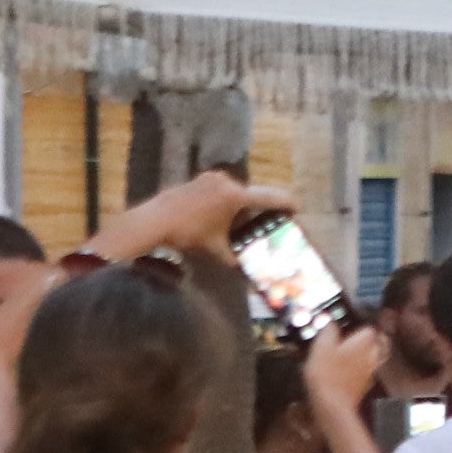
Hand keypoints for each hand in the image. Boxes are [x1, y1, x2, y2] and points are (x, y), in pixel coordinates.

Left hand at [108, 169, 295, 265]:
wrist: (154, 221)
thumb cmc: (188, 234)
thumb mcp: (216, 249)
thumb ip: (235, 259)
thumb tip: (246, 274)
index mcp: (235, 197)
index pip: (269, 198)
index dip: (286, 203)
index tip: (297, 207)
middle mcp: (226, 181)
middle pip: (251, 195)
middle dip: (258, 210)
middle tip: (264, 224)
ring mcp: (211, 178)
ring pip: (235, 193)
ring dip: (240, 207)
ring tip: (237, 225)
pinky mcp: (199, 180)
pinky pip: (221, 190)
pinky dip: (225, 202)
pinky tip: (217, 218)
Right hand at [302, 321, 389, 422]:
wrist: (332, 405)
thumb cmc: (328, 374)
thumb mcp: (321, 345)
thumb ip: (328, 330)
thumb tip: (330, 323)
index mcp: (365, 341)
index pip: (370, 326)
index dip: (359, 323)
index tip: (349, 323)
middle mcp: (373, 355)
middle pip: (378, 342)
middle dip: (368, 338)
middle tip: (354, 336)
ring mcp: (371, 371)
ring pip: (374, 357)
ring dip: (364, 353)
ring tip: (349, 351)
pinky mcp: (364, 385)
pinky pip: (365, 371)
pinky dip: (358, 368)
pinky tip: (346, 369)